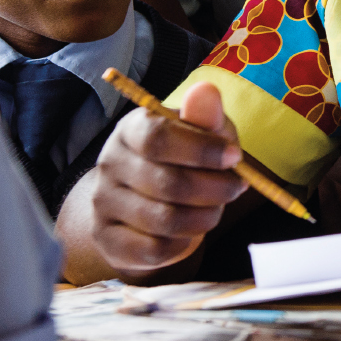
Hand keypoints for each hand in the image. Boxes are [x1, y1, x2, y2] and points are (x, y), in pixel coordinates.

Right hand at [87, 83, 247, 275]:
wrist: (145, 198)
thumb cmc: (183, 157)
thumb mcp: (201, 132)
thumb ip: (206, 116)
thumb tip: (206, 90)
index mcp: (132, 129)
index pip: (158, 138)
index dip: (201, 150)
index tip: (235, 157)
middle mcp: (110, 163)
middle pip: (166, 183)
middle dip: (213, 189)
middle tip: (236, 188)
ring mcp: (104, 204)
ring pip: (163, 220)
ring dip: (204, 217)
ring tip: (216, 208)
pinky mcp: (108, 239)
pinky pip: (153, 250)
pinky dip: (183, 243)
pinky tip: (191, 230)